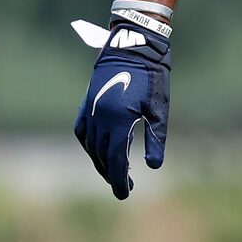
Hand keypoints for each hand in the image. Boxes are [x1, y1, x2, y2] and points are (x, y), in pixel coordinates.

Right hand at [71, 8, 171, 199]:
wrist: (132, 47)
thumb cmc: (152, 77)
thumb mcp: (159, 109)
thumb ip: (155, 139)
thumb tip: (153, 166)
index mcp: (118, 120)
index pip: (115, 159)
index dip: (120, 179)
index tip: (126, 194)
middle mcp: (99, 118)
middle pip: (102, 156)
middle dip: (112, 174)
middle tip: (123, 188)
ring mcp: (89, 111)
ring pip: (91, 146)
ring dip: (100, 162)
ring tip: (114, 174)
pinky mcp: (85, 103)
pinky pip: (82, 132)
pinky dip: (89, 145)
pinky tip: (97, 152)